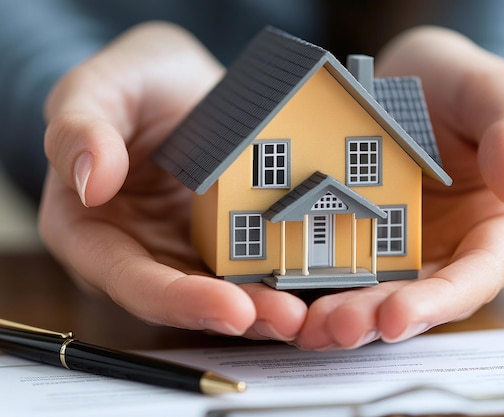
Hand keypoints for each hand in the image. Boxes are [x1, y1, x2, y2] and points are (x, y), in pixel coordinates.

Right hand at [39, 23, 307, 339]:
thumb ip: (78, 129)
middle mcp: (138, 253)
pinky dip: (280, 275)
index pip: (130, 280)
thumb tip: (91, 181)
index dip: (177, 300)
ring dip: (266, 307)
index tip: (228, 308)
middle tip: (287, 318)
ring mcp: (184, 250)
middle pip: (186, 299)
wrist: (177, 83)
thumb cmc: (131, 85)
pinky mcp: (224, 240)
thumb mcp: (97, 88)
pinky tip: (314, 279)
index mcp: (90, 231)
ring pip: (223, 292)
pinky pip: (250, 264)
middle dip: (237, 314)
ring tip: (307, 311)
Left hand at [293, 27, 503, 348]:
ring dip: (340, 316)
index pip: (478, 276)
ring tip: (303, 324)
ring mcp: (403, 251)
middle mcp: (451, 253)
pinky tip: (284, 296)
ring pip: (374, 296)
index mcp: (497, 228)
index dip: (440, 302)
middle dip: (376, 319)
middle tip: (337, 327)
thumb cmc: (460, 87)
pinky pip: (337, 270)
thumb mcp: (496, 94)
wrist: (407, 81)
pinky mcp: (360, 242)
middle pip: (418, 299)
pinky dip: (312, 288)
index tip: (398, 316)